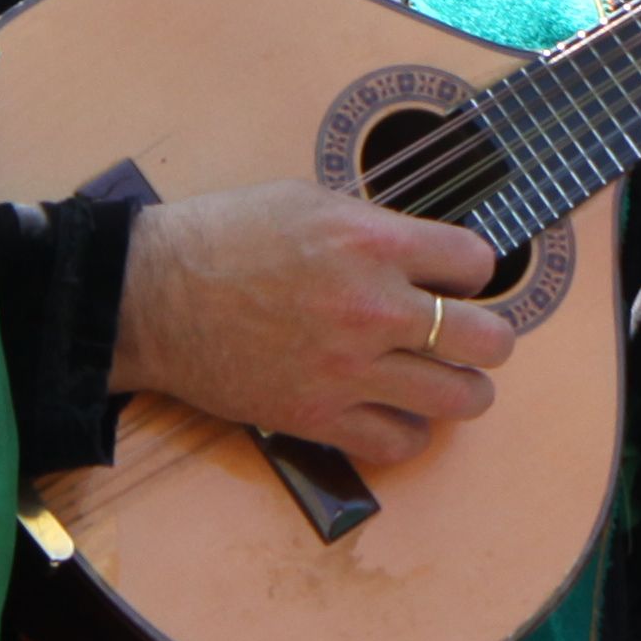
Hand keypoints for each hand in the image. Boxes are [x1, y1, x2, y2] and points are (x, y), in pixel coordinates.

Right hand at [104, 179, 517, 469]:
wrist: (151, 295)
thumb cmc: (222, 237)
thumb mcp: (308, 199)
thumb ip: (375, 228)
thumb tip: (423, 252)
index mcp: (370, 241)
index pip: (475, 262)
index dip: (470, 269)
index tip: (453, 276)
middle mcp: (372, 307)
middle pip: (488, 339)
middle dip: (488, 336)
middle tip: (466, 335)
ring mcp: (349, 369)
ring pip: (461, 398)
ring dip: (462, 388)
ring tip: (444, 379)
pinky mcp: (318, 416)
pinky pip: (401, 441)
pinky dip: (408, 430)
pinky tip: (395, 410)